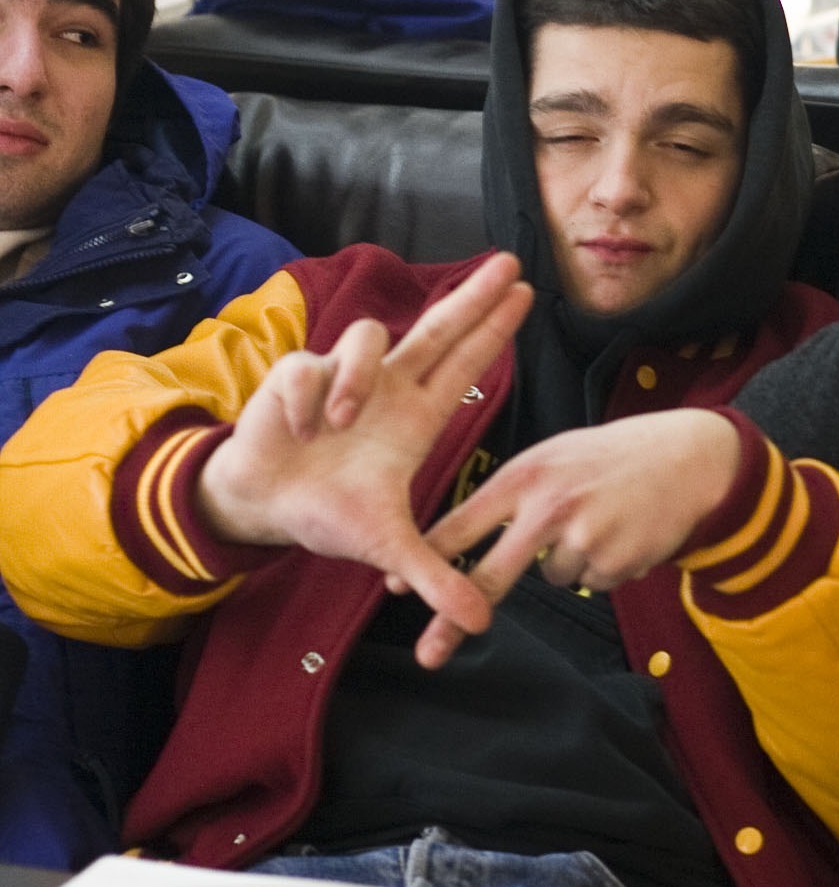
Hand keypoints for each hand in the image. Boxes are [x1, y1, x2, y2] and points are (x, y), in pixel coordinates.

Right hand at [197, 252, 533, 666]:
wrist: (265, 506)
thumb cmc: (329, 512)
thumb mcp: (388, 550)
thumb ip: (435, 578)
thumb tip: (482, 622)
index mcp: (416, 417)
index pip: (465, 365)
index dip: (493, 331)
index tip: (526, 295)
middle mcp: (386, 387)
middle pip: (438, 327)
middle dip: (473, 296)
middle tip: (509, 263)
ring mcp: (344, 375)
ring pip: (368, 337)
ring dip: (354, 376)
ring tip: (335, 426)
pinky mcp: (297, 373)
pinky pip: (309, 368)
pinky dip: (308, 399)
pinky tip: (300, 430)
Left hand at [417, 408, 741, 668]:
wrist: (690, 457)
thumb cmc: (612, 456)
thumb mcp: (554, 456)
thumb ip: (512, 494)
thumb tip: (460, 542)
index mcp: (525, 477)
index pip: (462, 525)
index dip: (426, 560)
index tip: (395, 589)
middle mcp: (549, 508)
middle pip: (490, 577)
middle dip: (456, 620)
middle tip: (429, 654)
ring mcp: (584, 537)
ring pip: (554, 577)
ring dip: (571, 561)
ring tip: (601, 522)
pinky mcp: (615, 561)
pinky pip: (593, 580)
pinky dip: (605, 565)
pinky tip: (625, 532)